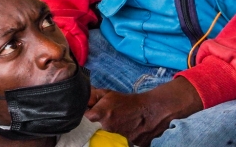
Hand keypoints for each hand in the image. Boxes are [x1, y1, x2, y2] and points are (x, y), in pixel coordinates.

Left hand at [85, 78, 202, 145]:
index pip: (87, 116)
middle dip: (105, 120)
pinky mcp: (131, 142)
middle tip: (114, 113)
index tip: (94, 110)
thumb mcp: (108, 93)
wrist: (153, 109)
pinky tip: (132, 126)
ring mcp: (119, 136)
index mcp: (100, 114)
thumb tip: (82, 98)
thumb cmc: (129, 100)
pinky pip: (126, 139)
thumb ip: (93, 96)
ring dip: (117, 127)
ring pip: (113, 133)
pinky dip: (127, 134)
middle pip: (100, 126)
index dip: (90, 112)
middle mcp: (107, 127)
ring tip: (125, 119)